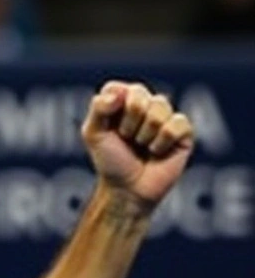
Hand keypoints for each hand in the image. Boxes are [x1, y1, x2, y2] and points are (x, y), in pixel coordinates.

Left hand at [81, 81, 193, 210]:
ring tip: (142, 146)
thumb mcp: (93, 135)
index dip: (111, 108)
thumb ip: (98, 109)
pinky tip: (158, 152)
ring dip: (145, 134)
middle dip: (128, 122)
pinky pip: (176, 123)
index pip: (116, 88)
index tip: (110, 128)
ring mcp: (166, 117)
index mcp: (122, 102)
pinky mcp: (183, 131)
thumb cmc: (110, 162)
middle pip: (139, 94)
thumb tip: (119, 92)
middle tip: (127, 139)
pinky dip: (162, 142)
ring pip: (160, 106)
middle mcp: (145, 105)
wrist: (128, 189)